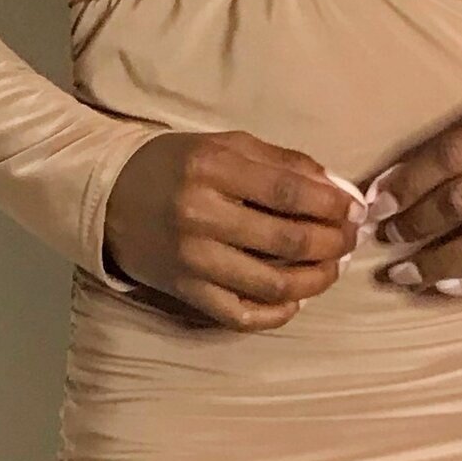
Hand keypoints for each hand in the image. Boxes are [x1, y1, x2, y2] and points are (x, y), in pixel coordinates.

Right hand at [103, 129, 366, 328]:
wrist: (108, 196)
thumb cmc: (175, 166)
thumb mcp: (225, 145)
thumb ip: (282, 162)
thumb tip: (337, 188)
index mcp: (213, 168)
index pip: (290, 193)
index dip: (332, 205)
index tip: (354, 209)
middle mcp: (201, 215)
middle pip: (288, 241)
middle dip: (332, 243)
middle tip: (349, 239)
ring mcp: (192, 259)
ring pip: (272, 284)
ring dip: (316, 280)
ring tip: (330, 267)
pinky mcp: (184, 291)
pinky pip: (241, 315)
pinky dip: (277, 312)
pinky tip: (295, 299)